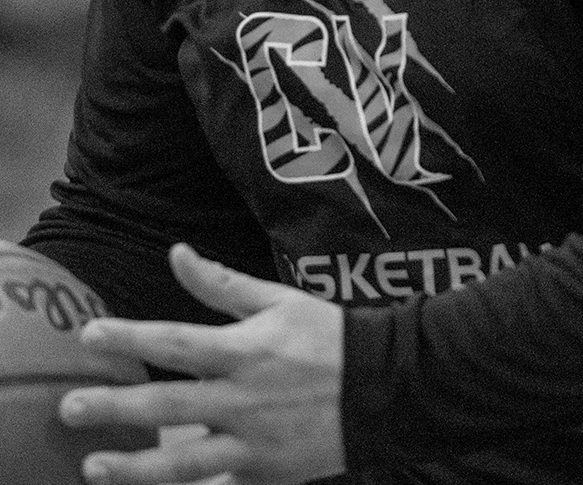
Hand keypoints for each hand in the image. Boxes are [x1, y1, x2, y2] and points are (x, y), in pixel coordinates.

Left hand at [59, 243, 345, 483]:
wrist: (381, 386)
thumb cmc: (327, 335)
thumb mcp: (278, 300)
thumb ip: (222, 283)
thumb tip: (176, 253)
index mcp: (246, 349)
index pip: (176, 341)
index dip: (130, 336)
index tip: (89, 335)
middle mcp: (244, 397)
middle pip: (168, 404)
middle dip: (115, 406)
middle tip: (68, 407)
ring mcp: (253, 441)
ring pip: (183, 461)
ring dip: (134, 466)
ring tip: (92, 466)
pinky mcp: (263, 473)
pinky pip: (214, 483)